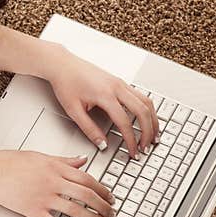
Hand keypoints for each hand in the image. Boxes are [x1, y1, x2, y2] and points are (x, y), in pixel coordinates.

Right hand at [0, 149, 115, 216]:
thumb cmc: (9, 162)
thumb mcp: (40, 156)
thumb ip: (63, 160)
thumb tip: (82, 160)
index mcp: (55, 167)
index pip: (88, 179)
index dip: (103, 190)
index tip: (110, 197)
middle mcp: (52, 182)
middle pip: (87, 196)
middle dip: (104, 207)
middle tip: (112, 214)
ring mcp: (43, 197)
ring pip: (76, 210)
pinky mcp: (33, 211)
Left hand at [44, 47, 159, 159]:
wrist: (62, 65)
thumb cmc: (66, 83)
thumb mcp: (73, 110)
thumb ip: (89, 129)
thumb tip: (102, 144)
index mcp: (105, 95)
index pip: (124, 122)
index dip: (131, 140)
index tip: (133, 151)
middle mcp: (117, 87)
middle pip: (142, 111)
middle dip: (148, 131)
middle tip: (146, 147)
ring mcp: (120, 83)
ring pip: (146, 101)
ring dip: (153, 119)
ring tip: (154, 135)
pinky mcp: (120, 82)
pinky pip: (141, 95)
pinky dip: (148, 109)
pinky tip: (147, 119)